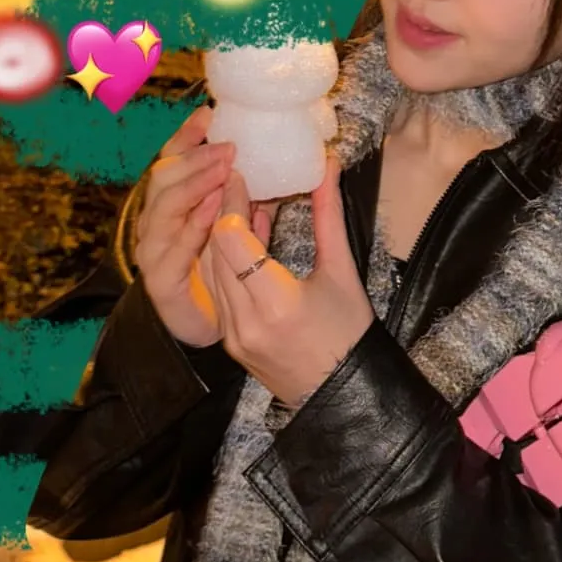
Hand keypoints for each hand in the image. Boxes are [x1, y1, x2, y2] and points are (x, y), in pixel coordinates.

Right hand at [134, 105, 278, 347]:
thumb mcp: (263, 243)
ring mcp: (155, 260)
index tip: (210, 116)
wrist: (246, 348)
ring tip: (221, 168)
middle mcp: (159, 232)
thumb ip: (265, 209)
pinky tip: (211, 213)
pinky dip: (189, 231)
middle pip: (160, 183)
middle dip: (190, 158)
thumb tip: (306, 170)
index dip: (186, 140)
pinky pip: (168, 256)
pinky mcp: (162, 290)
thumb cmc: (248, 296)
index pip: (172, 166)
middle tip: (225, 142)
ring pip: (161, 215)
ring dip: (190, 188)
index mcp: (180, 215)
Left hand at [201, 154, 373, 406]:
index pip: (232, 239)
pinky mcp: (227, 342)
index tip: (240, 175)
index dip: (231, 202)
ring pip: (210, 271)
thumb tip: (326, 167)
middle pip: (216, 251)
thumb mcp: (342, 272)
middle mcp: (246, 321)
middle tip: (233, 180)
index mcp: (277, 303)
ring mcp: (232, 335)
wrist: (342, 394)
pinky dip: (223, 263)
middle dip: (221, 212)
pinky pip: (217, 292)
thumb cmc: (350, 333)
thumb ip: (328, 216)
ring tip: (235, 205)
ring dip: (219, 236)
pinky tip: (239, 242)